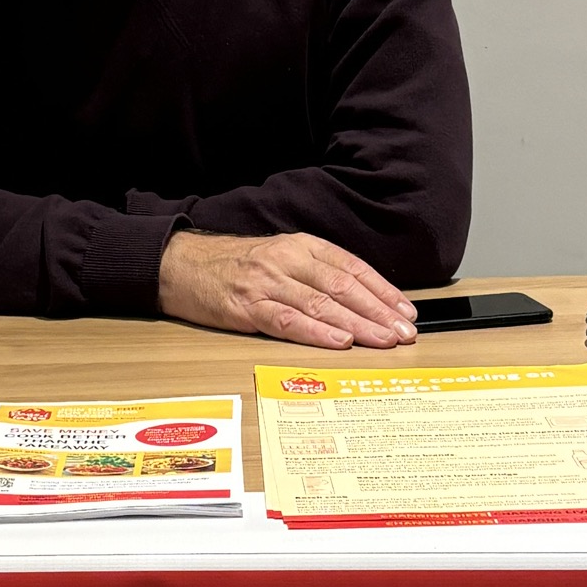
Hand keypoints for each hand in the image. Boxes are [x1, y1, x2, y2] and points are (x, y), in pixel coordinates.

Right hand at [157, 230, 418, 350]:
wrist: (179, 264)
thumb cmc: (232, 267)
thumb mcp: (280, 258)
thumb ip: (315, 274)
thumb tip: (359, 302)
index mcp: (300, 246)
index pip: (352, 267)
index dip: (383, 290)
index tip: (406, 311)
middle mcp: (287, 260)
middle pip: (343, 286)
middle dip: (379, 311)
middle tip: (405, 332)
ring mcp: (266, 283)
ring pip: (322, 303)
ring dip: (358, 324)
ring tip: (384, 340)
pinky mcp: (246, 307)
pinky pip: (287, 321)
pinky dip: (317, 331)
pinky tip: (339, 341)